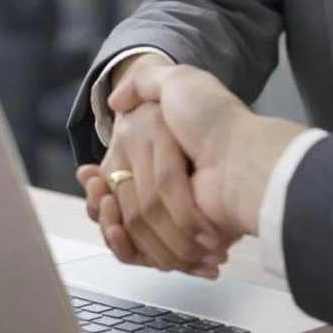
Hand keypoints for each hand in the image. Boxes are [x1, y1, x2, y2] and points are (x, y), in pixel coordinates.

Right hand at [108, 64, 304, 236]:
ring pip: (125, 227)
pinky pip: (140, 249)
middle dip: (101, 201)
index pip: (118, 175)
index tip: (90, 176)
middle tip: (97, 189)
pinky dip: (124, 244)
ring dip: (109, 221)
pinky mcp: (181, 236)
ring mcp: (175, 211)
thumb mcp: (178, 82)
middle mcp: (168, 184)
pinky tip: (116, 228)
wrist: (241, 154)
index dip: (99, 180)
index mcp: (162, 153)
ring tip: (105, 204)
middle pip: (118, 203)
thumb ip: (144, 82)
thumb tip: (116, 100)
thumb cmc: (213, 118)